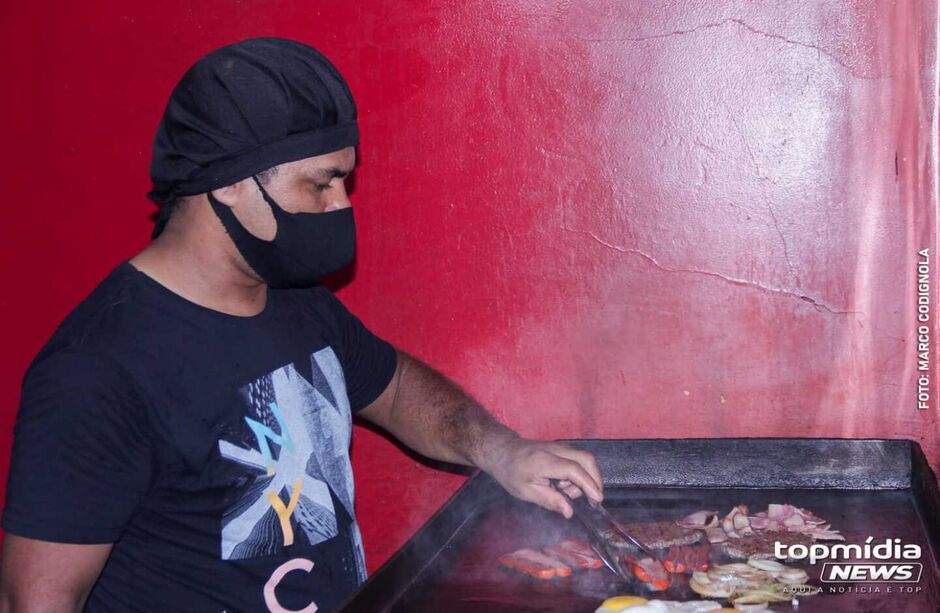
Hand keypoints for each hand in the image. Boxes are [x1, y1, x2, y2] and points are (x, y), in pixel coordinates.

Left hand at [481, 438, 603, 518]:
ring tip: (566, 492)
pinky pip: (580, 459)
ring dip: (586, 479)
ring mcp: (561, 446)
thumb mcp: (526, 491)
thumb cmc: (512, 472)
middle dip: (596, 480)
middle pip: (587, 459)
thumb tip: (569, 512)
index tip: (597, 500)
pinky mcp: (563, 448)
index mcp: (544, 461)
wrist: (504, 451)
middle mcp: (556, 450)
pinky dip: (582, 474)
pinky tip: (565, 485)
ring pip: (586, 459)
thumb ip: (549, 501)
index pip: (573, 470)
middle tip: (593, 500)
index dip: (588, 485)